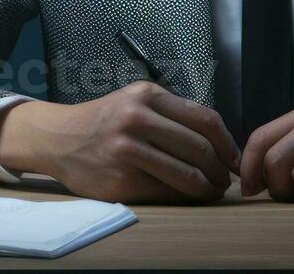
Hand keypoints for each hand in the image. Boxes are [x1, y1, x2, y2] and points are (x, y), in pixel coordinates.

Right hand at [0, 81, 240, 204]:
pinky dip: (182, 196)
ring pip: (184, 173)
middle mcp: (137, 118)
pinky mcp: (119, 179)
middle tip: (226, 181)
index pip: (204, 120)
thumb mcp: (136, 101)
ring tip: (212, 191)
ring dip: (206, 187)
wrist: (58, 138)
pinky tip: (188, 197)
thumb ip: (173, 115)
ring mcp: (126, 150)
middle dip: (220, 170)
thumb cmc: (106, 120)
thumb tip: (219, 144)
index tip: (235, 159)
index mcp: (148, 95)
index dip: (227, 144)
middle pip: (199, 148)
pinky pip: (163, 190)